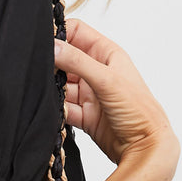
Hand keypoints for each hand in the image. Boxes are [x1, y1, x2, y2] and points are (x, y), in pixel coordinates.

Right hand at [54, 17, 179, 169]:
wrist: (145, 147)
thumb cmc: (138, 110)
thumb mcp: (107, 79)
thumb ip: (77, 61)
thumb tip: (52, 47)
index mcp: (107, 54)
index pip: (77, 33)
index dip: (60, 33)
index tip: (42, 40)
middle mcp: (97, 72)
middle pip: (66, 59)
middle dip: (51, 63)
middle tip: (37, 67)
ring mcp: (90, 93)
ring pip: (61, 84)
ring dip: (52, 88)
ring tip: (44, 90)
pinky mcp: (84, 114)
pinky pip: (63, 107)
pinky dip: (56, 109)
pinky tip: (52, 109)